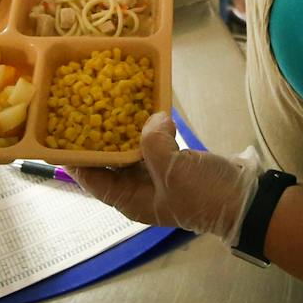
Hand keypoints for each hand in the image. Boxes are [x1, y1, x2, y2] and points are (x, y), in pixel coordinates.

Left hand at [73, 111, 260, 242]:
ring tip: (108, 101)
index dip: (74, 161)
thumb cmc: (204, 194)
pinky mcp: (174, 163)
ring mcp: (157, 176)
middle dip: (96, 139)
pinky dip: (147, 126)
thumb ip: (152, 142)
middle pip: (108, 163)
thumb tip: (152, 118)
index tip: (57, 138)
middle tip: (82, 109)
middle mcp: (138, 189)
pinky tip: (144, 107)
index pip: (93, 181)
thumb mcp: (172, 169)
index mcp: (131, 201)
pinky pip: (152, 143)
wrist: (245, 200)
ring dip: (122, 129)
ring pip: (130, 150)